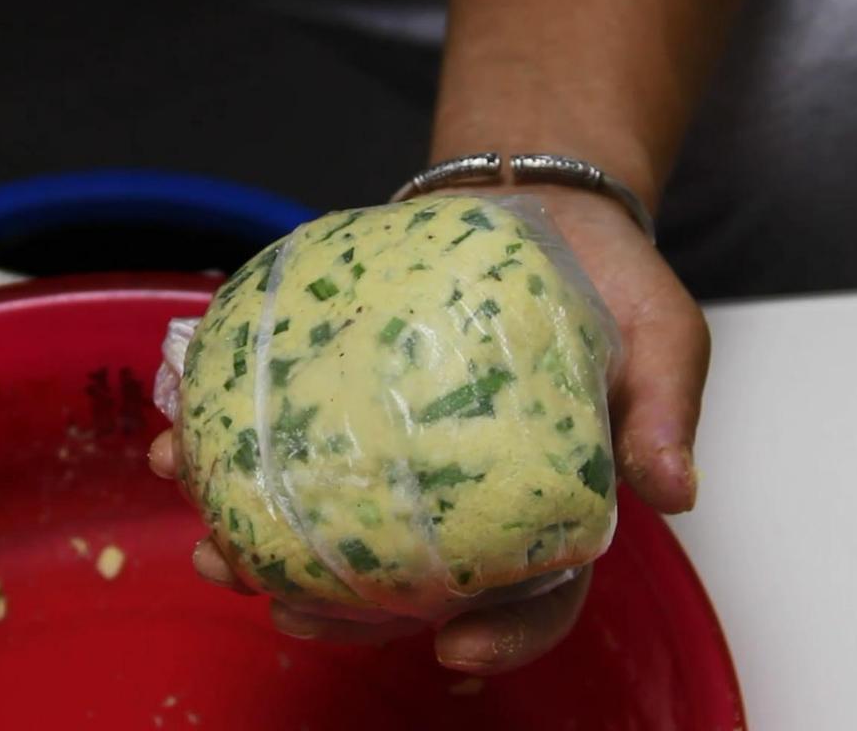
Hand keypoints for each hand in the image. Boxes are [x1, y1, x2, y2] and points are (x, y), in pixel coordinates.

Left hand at [148, 187, 708, 672]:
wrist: (537, 207)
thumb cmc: (608, 283)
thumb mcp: (662, 334)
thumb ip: (664, 407)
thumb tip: (673, 491)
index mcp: (545, 505)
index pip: (535, 595)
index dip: (502, 635)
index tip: (454, 649)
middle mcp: (462, 496)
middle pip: (405, 583)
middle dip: (338, 609)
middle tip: (283, 603)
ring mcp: (397, 452)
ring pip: (330, 523)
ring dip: (261, 540)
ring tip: (209, 541)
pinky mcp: (348, 399)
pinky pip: (289, 434)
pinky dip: (230, 442)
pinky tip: (182, 437)